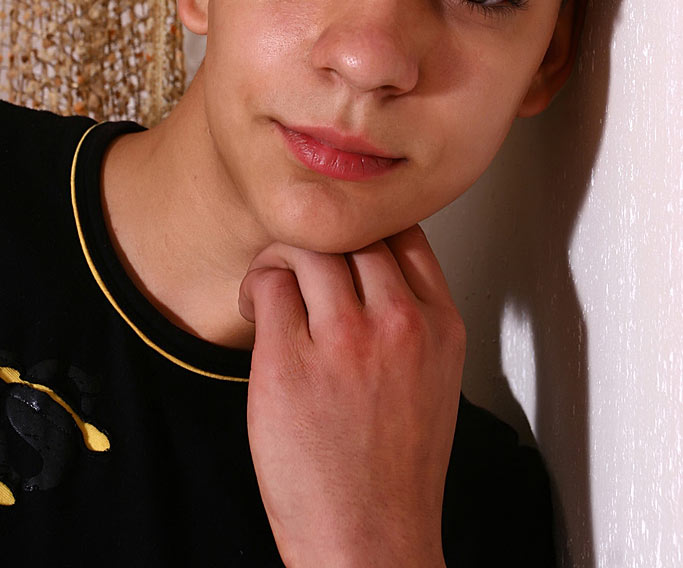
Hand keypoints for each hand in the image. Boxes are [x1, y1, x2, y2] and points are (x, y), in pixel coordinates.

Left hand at [238, 225, 464, 567]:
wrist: (369, 543)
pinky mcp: (288, 361)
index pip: (405, 231)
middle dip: (324, 239)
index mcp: (440, 325)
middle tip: (303, 263)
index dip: (368, 228)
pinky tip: (258, 307)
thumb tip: (369, 264)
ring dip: (285, 256)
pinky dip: (257, 284)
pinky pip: (269, 284)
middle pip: (355, 230)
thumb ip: (412, 315)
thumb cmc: (395, 471)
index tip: (345, 242)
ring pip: (309, 246)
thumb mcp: (434, 378)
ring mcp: (345, 340)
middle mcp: (399, 323)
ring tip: (274, 284)